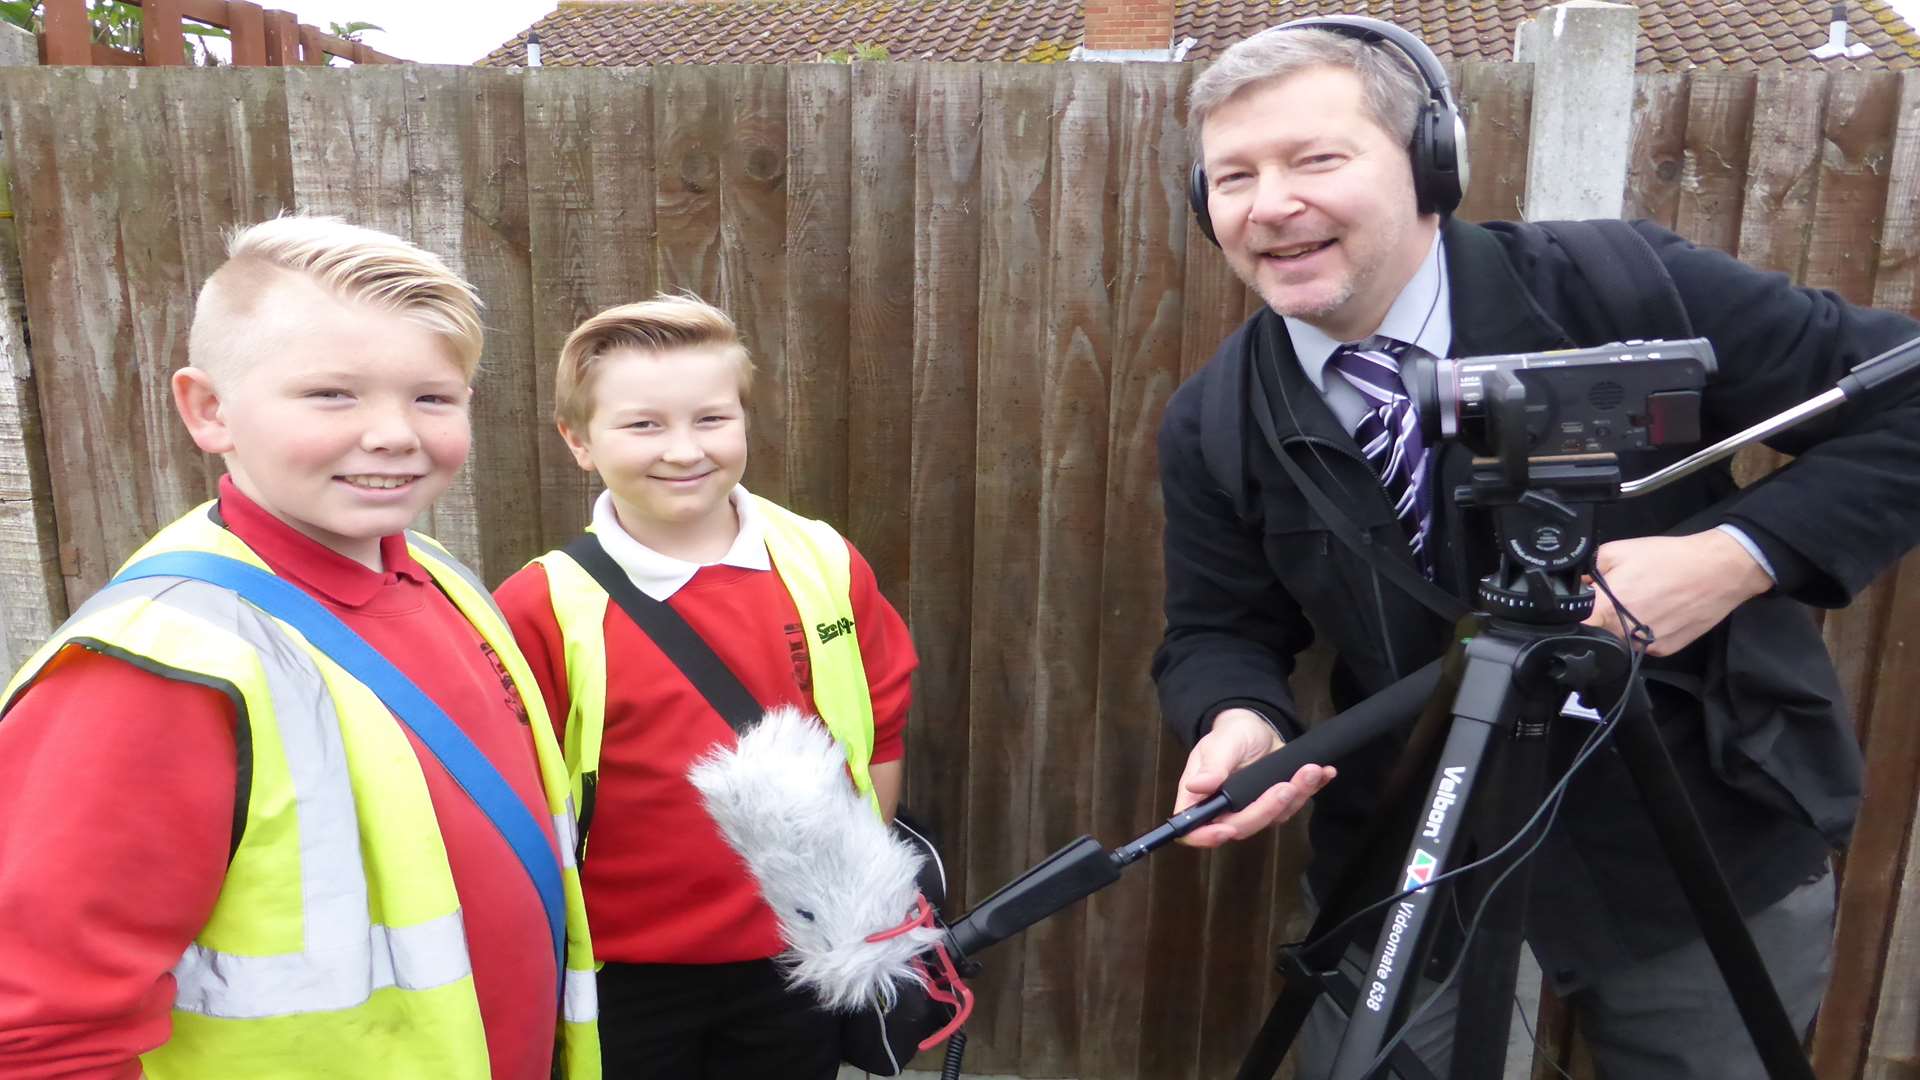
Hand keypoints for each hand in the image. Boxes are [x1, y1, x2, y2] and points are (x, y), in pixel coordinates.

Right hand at [1172, 708, 1335, 846]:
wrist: (1256, 728)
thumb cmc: (1230, 735)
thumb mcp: (1219, 745)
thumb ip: (1211, 767)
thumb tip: (1197, 786)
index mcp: (1200, 799)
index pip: (1195, 829)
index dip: (1208, 837)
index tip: (1227, 830)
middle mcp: (1225, 811)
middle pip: (1241, 828)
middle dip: (1267, 809)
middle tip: (1285, 786)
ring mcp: (1252, 810)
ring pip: (1273, 818)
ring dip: (1296, 796)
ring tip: (1310, 770)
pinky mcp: (1276, 805)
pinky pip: (1294, 805)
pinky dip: (1311, 789)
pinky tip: (1323, 773)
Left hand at [1582, 530, 1773, 655]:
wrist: (1718, 571)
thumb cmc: (1670, 559)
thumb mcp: (1618, 551)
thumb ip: (1592, 569)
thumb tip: (1581, 584)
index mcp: (1608, 609)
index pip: (1575, 624)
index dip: (1575, 615)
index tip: (1580, 607)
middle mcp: (1624, 633)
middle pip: (1598, 631)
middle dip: (1603, 614)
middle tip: (1622, 594)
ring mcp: (1646, 645)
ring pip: (1621, 639)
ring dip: (1624, 624)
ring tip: (1646, 600)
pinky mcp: (1664, 650)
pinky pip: (1644, 644)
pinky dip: (1646, 630)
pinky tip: (1660, 611)